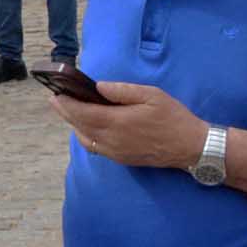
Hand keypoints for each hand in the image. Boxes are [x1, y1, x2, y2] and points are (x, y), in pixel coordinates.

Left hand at [47, 80, 205, 170]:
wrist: (190, 147)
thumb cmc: (173, 118)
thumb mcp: (152, 95)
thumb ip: (122, 91)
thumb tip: (98, 87)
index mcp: (117, 122)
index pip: (82, 113)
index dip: (66, 104)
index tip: (55, 95)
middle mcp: (111, 140)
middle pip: (79, 126)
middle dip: (65, 113)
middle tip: (55, 101)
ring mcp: (114, 152)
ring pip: (84, 139)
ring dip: (75, 125)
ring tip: (70, 110)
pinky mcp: (120, 159)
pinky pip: (95, 148)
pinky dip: (86, 136)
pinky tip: (88, 126)